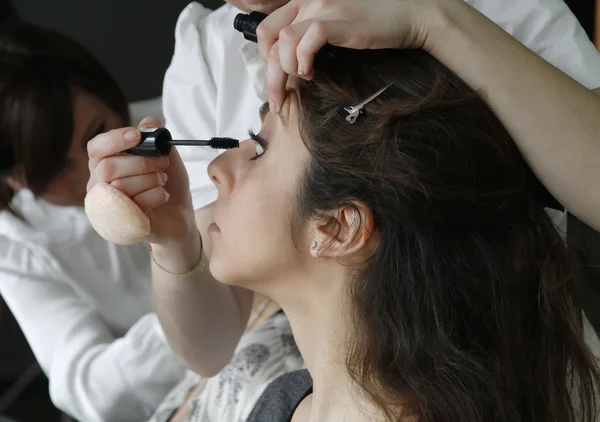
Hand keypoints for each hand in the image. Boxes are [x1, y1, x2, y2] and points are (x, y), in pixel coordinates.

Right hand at [87, 116, 195, 243]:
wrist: (180, 216)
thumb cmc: (166, 184)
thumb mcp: (166, 155)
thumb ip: (156, 137)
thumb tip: (149, 122)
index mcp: (104, 164)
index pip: (96, 148)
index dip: (114, 140)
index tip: (137, 136)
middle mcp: (100, 186)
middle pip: (108, 167)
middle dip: (141, 162)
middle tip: (163, 163)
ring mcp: (108, 207)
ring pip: (121, 187)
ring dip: (151, 180)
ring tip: (163, 181)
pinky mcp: (122, 225)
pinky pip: (135, 205)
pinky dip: (156, 196)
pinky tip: (163, 196)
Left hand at [256, 0, 437, 111]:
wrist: (411, 13)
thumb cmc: (377, 23)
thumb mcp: (337, 25)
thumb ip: (314, 35)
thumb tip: (296, 63)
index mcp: (306, 1)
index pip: (268, 28)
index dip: (266, 57)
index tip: (277, 77)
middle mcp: (310, 0)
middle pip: (271, 39)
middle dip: (270, 75)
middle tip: (277, 99)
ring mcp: (324, 8)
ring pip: (284, 42)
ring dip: (286, 70)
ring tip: (301, 81)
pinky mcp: (339, 21)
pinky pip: (306, 41)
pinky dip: (303, 61)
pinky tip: (311, 73)